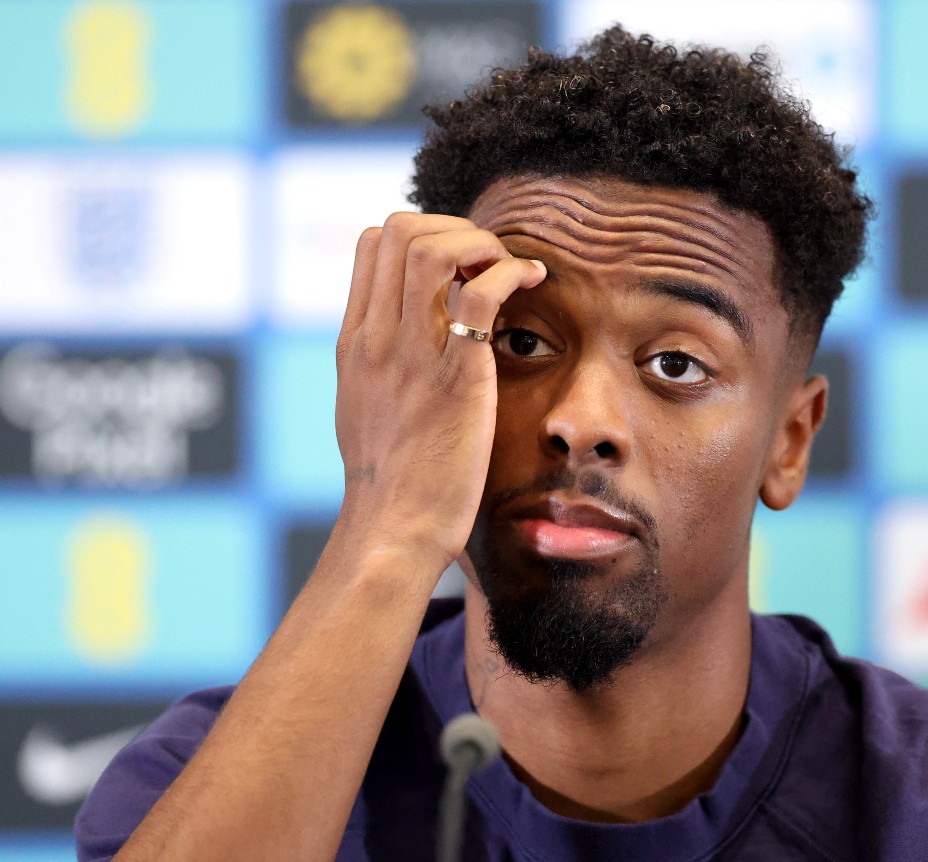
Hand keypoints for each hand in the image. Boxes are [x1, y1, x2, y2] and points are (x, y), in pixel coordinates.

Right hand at [330, 212, 546, 570]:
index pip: (374, 242)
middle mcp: (378, 339)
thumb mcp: (366, 409)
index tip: (462, 266)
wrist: (393, 531)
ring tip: (511, 271)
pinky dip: (512, 272)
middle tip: (491, 263)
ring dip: (482, 244)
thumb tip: (401, 340)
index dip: (425, 234)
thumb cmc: (392, 482)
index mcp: (357, 342)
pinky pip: (480, 296)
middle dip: (456, 228)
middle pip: (401, 229)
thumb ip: (379, 365)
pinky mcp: (457, 380)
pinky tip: (534, 282)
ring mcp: (413, 357)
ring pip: (434, 249)